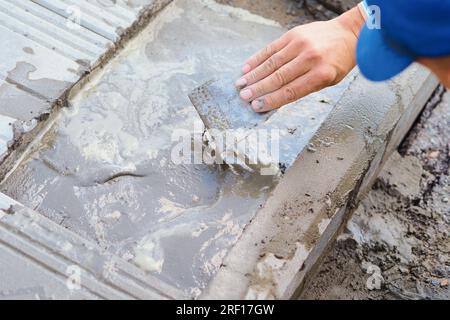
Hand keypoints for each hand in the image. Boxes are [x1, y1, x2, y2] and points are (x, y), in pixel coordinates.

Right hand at [236, 7, 364, 111]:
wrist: (348, 34)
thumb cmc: (338, 62)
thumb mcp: (328, 81)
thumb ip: (304, 88)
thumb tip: (276, 99)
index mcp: (321, 74)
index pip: (290, 91)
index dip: (271, 100)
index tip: (257, 106)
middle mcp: (310, 58)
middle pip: (278, 77)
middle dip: (258, 89)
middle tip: (244, 97)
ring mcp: (301, 44)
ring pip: (272, 62)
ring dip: (254, 75)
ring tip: (241, 84)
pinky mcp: (293, 34)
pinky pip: (271, 48)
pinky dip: (258, 58)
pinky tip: (247, 67)